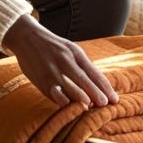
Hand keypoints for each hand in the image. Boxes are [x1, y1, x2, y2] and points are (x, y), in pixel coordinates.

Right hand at [0, 14, 119, 107]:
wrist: (26, 36)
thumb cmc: (54, 47)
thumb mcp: (71, 50)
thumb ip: (83, 67)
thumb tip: (99, 87)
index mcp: (75, 53)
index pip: (94, 72)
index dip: (105, 86)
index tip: (115, 99)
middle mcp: (64, 60)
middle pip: (83, 80)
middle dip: (95, 93)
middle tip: (106, 104)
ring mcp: (51, 70)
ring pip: (68, 86)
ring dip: (79, 98)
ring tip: (89, 107)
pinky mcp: (40, 78)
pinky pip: (52, 92)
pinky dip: (61, 99)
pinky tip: (68, 106)